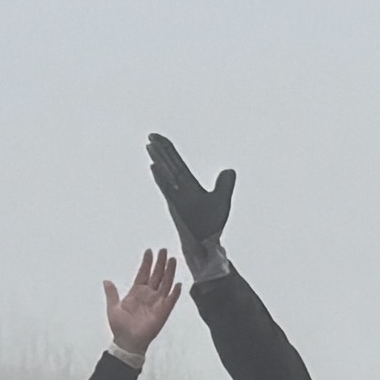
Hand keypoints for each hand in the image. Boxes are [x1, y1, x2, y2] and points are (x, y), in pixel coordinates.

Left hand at [104, 248, 183, 356]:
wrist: (127, 342)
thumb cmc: (120, 327)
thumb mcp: (113, 307)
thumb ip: (112, 293)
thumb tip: (106, 281)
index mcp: (137, 292)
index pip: (144, 273)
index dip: (147, 263)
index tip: (149, 251)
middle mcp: (148, 295)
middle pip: (156, 275)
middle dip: (160, 263)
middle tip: (163, 250)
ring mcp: (157, 302)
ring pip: (165, 284)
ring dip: (169, 272)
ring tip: (172, 260)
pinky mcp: (163, 312)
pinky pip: (171, 300)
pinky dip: (175, 293)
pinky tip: (178, 284)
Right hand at [144, 135, 235, 279]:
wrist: (207, 244)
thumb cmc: (211, 225)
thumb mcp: (221, 200)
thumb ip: (225, 184)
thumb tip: (229, 170)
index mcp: (189, 184)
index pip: (177, 162)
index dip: (168, 149)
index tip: (158, 138)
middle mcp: (180, 188)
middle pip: (169, 164)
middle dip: (160, 150)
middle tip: (150, 135)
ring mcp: (177, 196)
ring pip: (166, 173)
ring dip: (158, 159)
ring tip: (149, 145)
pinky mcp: (176, 205)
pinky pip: (167, 188)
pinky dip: (160, 177)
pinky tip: (154, 166)